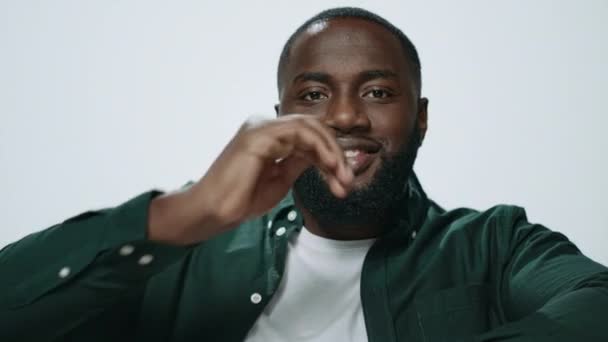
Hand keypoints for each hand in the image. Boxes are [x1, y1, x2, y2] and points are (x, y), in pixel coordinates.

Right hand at [148, 115, 352, 244]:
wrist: (212, 212)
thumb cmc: (240, 199)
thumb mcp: (280, 180)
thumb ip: (299, 164)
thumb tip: (324, 158)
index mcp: (269, 136)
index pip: (309, 136)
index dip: (331, 155)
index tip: (344, 180)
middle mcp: (265, 126)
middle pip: (313, 127)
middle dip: (336, 153)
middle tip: (348, 180)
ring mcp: (260, 127)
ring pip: (310, 127)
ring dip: (332, 152)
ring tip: (342, 177)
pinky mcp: (258, 135)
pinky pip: (298, 133)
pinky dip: (319, 149)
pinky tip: (327, 167)